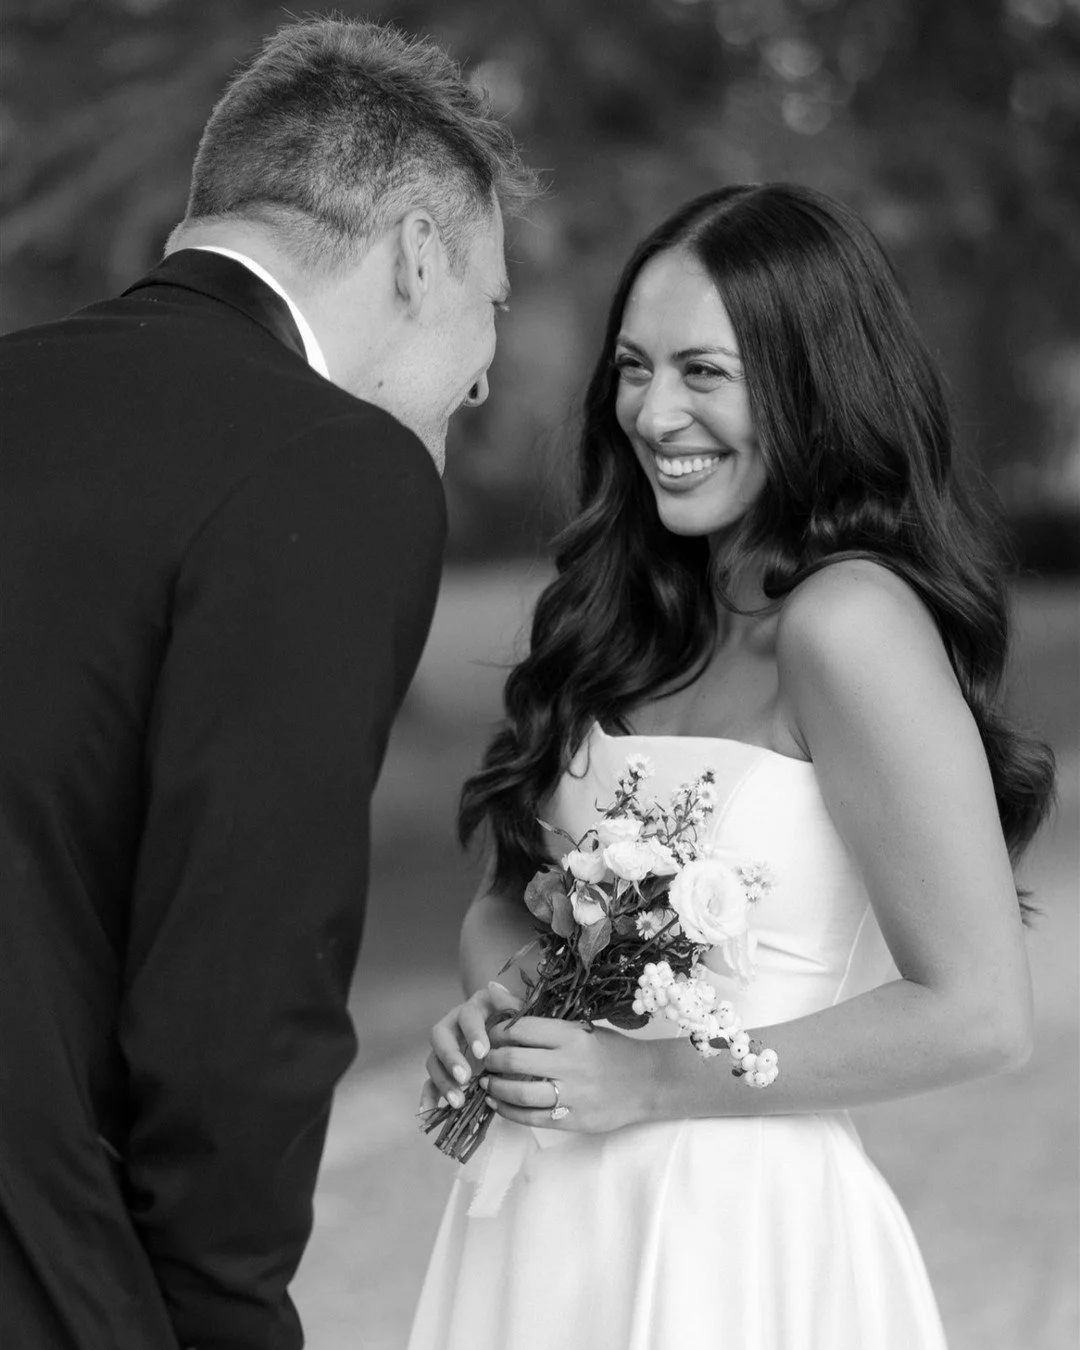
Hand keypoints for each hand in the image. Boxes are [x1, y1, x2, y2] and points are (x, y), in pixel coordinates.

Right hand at [419, 981, 521, 1114]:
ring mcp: (445, 1046)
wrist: (508, 1029)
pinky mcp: (442, 1067)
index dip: (473, 1033)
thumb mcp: (518, 1011)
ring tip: (458, 1102)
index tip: (484, 1052)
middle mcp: (453, 1023)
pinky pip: (429, 1081)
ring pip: (433, 1059)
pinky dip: (427, 1096)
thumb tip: (500, 993)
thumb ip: (513, 1005)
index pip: (468, 1016)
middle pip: (440, 1035)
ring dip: (443, 1080)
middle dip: (451, 1057)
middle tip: (465, 1077)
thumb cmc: (514, 1020)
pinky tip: (427, 1112)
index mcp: (474, 1007)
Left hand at [479, 1017, 661, 1133]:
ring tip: (486, 1085)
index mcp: (572, 1036)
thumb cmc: (614, 1051)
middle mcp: (570, 1064)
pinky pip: (533, 1118)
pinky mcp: (574, 1119)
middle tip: (483, 1060)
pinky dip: (509, 1112)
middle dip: (491, 1060)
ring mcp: (572, 1095)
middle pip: (514, 1060)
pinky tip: (498, 1105)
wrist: (648, 1082)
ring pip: (520, 1092)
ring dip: (495, 1088)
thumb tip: (508, 1016)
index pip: (522, 1030)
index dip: (499, 1031)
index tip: (490, 1034)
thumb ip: (550, 1028)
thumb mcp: (585, 1030)